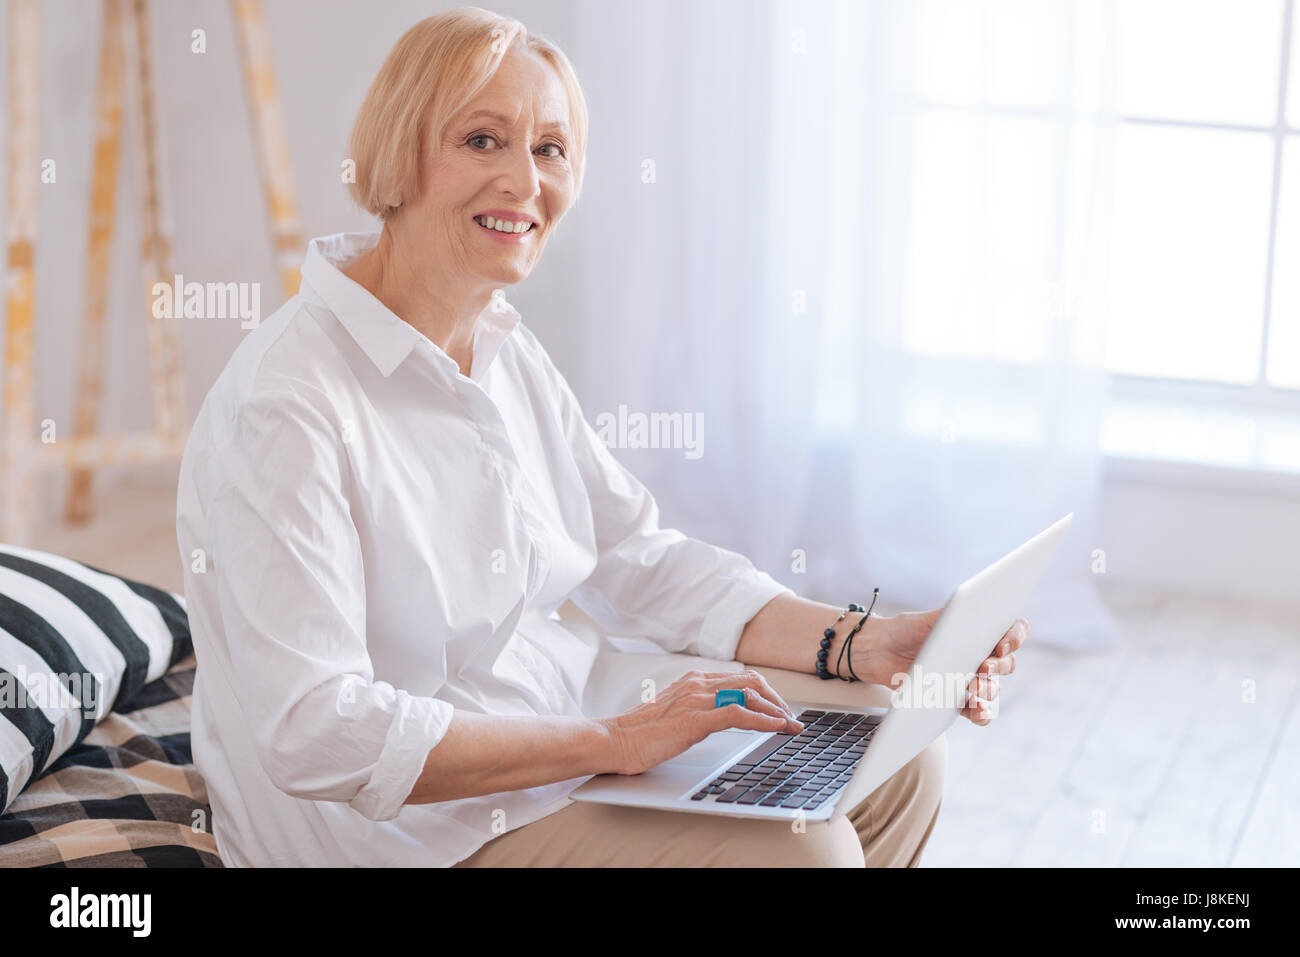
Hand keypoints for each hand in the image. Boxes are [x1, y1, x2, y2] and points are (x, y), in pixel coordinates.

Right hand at [598, 669, 804, 774]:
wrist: (613, 740)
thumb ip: (697, 709)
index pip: (740, 679)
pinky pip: (738, 714)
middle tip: (790, 719)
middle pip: (751, 682)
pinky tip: (776, 728)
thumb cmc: (639, 734)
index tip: (780, 710)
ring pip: (750, 694)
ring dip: (776, 711)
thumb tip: (724, 717)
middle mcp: (697, 684)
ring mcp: (696, 699)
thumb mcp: (675, 713)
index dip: (766, 693)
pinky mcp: (695, 719)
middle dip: (777, 700)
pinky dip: (763, 720)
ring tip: (790, 726)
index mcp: (693, 680)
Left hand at [856, 610, 1029, 726]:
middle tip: (984, 667)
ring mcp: (969, 679)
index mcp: (979, 631)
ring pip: (993, 688)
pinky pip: (978, 711)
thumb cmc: (905, 630)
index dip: (1015, 637)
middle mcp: (980, 656)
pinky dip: (982, 713)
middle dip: (1000, 666)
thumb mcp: (927, 618)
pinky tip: (977, 711)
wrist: (879, 651)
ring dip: (989, 690)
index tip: (1001, 644)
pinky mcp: (956, 699)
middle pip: (1007, 663)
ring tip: (974, 689)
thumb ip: (951, 617)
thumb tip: (975, 617)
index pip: (1012, 631)